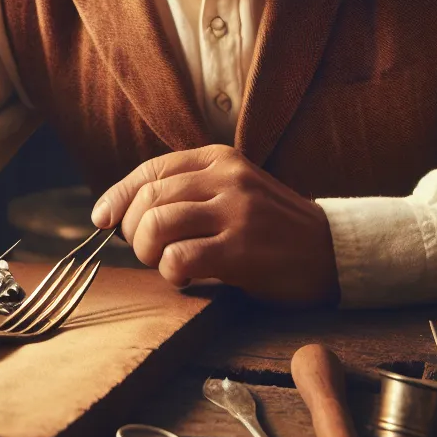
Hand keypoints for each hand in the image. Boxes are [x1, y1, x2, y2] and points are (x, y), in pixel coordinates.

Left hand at [91, 144, 340, 305]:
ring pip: (157, 224)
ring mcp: (237, 211)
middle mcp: (227, 178)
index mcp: (221, 159)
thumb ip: (190, 191)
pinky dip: (170, 271)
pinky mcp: (243, 249)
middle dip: (133, 231)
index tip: (101, 219)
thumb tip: (121, 212)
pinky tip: (185, 278)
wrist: (334, 254)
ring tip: (166, 264)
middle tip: (147, 252)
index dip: (118, 196)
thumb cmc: (274, 229)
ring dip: (148, 252)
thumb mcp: (235, 191)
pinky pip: (180, 257)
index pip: (152, 170)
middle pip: (149, 198)